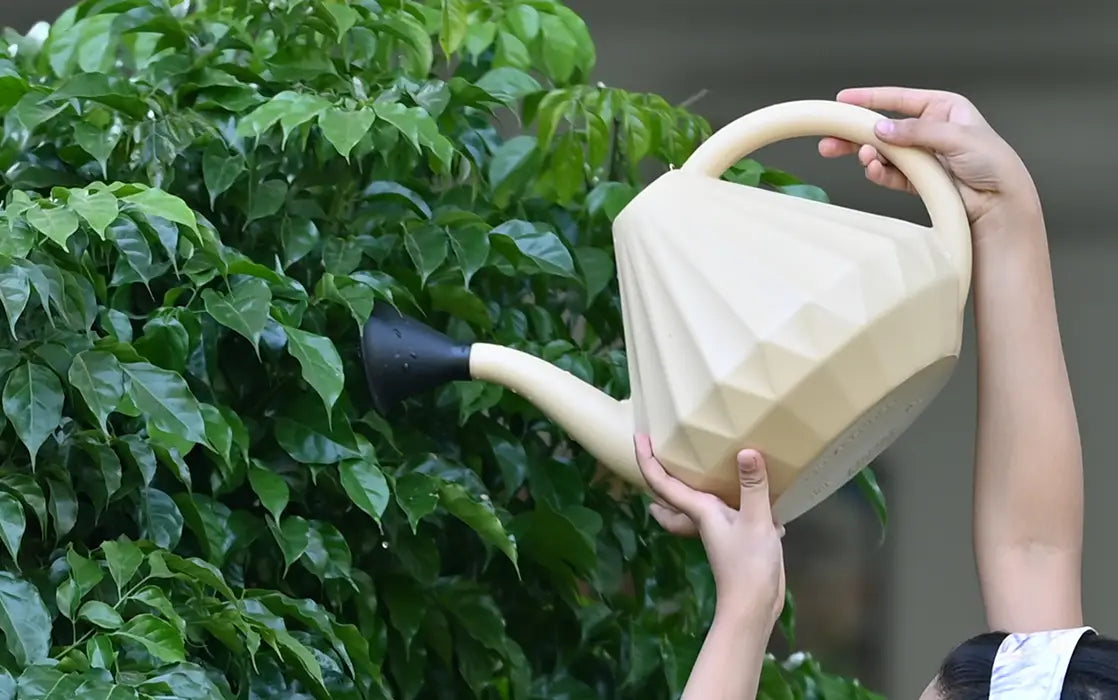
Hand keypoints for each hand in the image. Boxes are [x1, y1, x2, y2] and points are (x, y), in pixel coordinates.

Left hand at [634, 435, 785, 626]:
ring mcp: (719, 529)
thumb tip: (746, 452)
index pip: (662, 483)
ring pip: (696, 504)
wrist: (755, 606)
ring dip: (692, 487)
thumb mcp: (754, 521)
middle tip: (657, 449)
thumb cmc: (748, 566)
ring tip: (698, 466)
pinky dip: (737, 501)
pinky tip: (760, 496)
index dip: (647, 459)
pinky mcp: (737, 538)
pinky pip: (730, 512)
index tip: (639, 436)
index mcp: (699, 510)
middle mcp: (703, 518)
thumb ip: (751, 487)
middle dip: (661, 474)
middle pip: (671, 495)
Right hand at [818, 86, 1041, 236]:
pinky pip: (891, 174)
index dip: (870, 99)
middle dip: (856, 134)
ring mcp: (922, 156)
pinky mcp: (917, 180)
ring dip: (868, 155)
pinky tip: (873, 170)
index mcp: (942, 109)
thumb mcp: (955, 136)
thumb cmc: (992, 162)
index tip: (843, 100)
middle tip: (829, 140)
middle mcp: (929, 130)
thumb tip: (880, 128)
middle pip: (884, 128)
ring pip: (884, 152)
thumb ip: (915, 132)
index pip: (899, 100)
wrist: (1000, 202)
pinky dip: (880, 172)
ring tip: (863, 157)